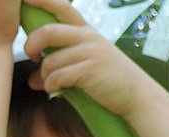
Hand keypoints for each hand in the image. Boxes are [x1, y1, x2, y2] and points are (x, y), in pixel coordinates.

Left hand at [21, 0, 168, 117]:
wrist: (136, 95)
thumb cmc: (109, 80)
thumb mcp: (85, 66)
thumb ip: (59, 68)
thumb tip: (33, 80)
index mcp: (86, 31)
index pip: (62, 8)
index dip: (43, 1)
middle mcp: (87, 37)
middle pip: (48, 32)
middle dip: (32, 44)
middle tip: (32, 56)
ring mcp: (90, 52)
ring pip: (50, 61)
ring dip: (45, 76)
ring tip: (51, 83)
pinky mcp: (89, 70)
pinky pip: (58, 77)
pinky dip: (52, 86)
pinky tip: (57, 91)